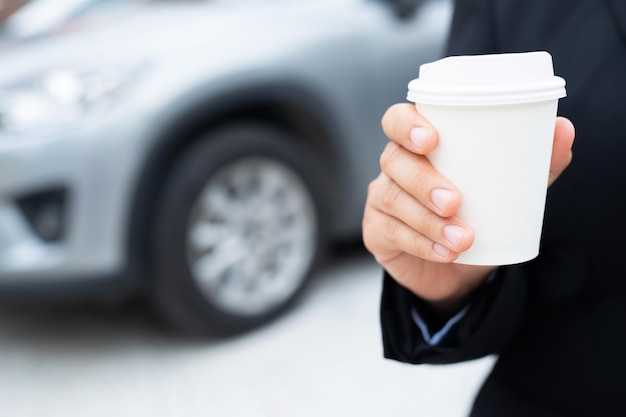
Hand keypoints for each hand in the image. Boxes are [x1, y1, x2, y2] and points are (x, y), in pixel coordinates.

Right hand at [362, 103, 574, 313]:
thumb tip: (563, 129)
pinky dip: (420, 244)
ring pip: (392, 198)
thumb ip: (534, 163)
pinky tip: (445, 254)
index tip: (432, 141)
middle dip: (423, 180)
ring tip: (462, 239)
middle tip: (455, 202)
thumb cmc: (478, 214)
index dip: (406, 125)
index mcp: (418, 144)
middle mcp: (395, 166)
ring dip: (426, 220)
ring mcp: (381, 199)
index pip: (397, 120)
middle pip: (393, 160)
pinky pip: (390, 232)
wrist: (458, 268)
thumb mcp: (508, 190)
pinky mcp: (376, 231)